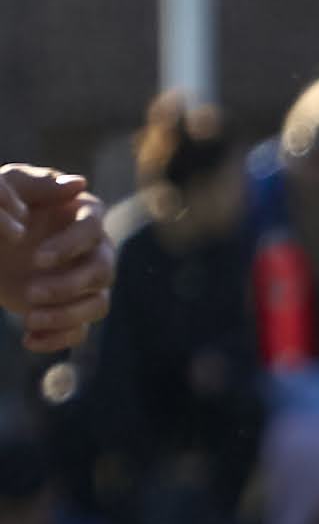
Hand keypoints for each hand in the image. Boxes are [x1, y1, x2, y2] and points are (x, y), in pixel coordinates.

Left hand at [0, 169, 114, 357]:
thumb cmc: (1, 206)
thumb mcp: (9, 185)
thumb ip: (37, 183)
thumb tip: (79, 185)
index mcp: (84, 214)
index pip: (93, 230)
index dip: (69, 247)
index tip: (36, 259)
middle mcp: (95, 249)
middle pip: (102, 271)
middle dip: (68, 286)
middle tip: (30, 293)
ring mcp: (84, 280)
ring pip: (98, 304)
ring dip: (67, 315)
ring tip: (30, 319)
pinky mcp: (69, 306)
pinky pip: (80, 331)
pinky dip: (59, 338)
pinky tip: (29, 339)